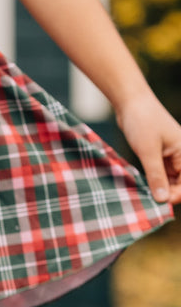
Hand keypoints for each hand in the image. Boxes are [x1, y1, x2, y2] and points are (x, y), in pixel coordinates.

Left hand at [115, 90, 180, 205]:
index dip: (175, 196)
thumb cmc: (142, 122)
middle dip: (166, 194)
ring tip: (143, 196)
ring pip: (169, 180)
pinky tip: (142, 187)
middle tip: (148, 203)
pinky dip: (152, 181)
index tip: (158, 204)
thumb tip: (163, 200)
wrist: (130, 102)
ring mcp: (170, 155)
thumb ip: (156, 176)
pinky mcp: (159, 155)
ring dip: (158, 188)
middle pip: (179, 183)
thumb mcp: (148, 151)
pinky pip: (159, 173)